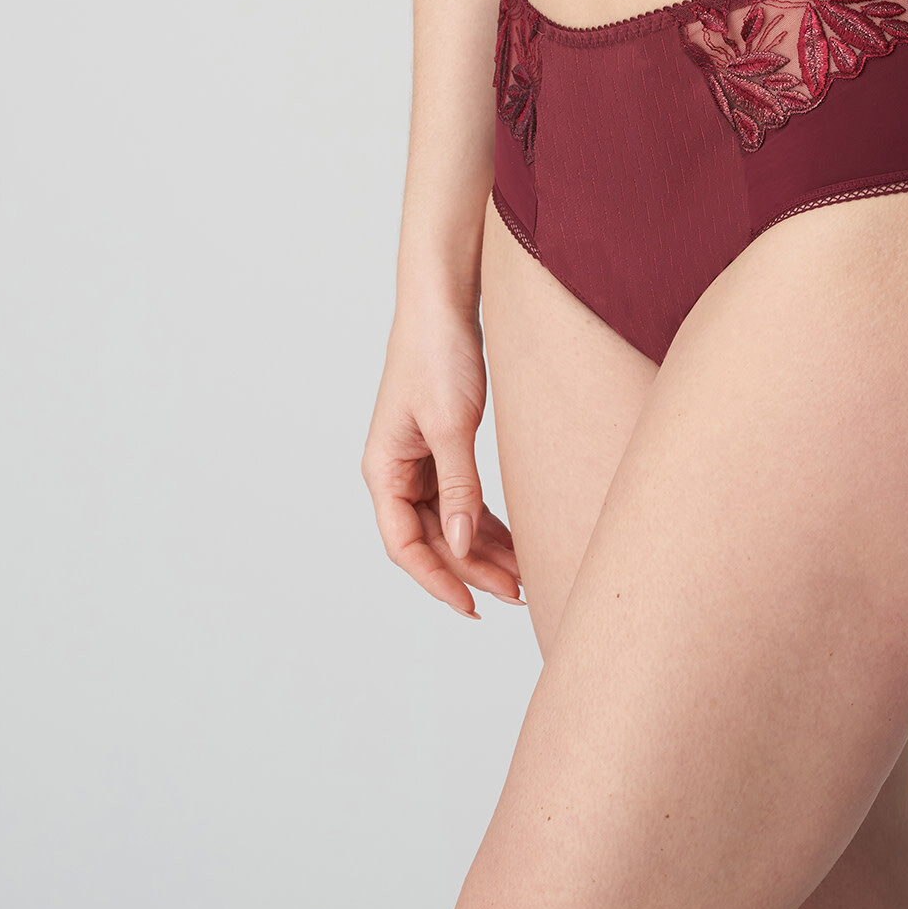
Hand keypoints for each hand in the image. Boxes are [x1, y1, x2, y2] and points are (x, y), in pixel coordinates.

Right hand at [361, 296, 523, 619]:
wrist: (444, 302)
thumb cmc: (438, 353)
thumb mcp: (451, 424)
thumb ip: (458, 487)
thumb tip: (463, 546)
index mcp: (383, 469)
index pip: (404, 545)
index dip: (437, 580)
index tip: (472, 606)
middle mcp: (396, 472)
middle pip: (431, 540)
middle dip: (472, 570)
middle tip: (518, 593)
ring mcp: (419, 462)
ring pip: (450, 524)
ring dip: (484, 551)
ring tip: (524, 577)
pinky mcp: (443, 449)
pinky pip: (462, 500)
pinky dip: (487, 522)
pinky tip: (515, 542)